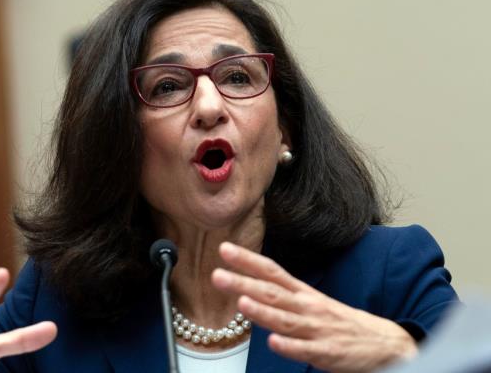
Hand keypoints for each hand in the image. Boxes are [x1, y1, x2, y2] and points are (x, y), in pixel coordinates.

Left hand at [211, 242, 416, 372]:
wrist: (385, 344)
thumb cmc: (340, 322)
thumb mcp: (311, 302)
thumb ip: (281, 296)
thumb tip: (246, 287)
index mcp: (302, 293)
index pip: (272, 271)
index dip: (248, 260)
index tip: (224, 249)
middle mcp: (308, 307)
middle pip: (272, 292)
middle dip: (243, 283)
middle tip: (217, 274)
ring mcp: (317, 330)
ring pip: (286, 319)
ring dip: (263, 311)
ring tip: (242, 303)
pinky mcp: (328, 353)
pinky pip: (305, 350)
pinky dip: (289, 346)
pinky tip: (273, 342)